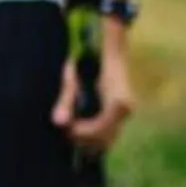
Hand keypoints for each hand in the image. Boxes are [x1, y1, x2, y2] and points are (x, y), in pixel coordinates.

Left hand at [55, 39, 134, 154]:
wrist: (109, 48)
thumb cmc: (89, 58)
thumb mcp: (73, 77)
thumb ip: (66, 100)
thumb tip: (58, 123)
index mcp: (118, 102)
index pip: (98, 129)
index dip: (79, 133)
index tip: (64, 128)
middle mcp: (126, 109)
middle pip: (104, 138)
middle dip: (82, 138)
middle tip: (65, 130)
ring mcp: (127, 111)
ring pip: (108, 138)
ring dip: (88, 139)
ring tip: (70, 129)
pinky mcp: (123, 112)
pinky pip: (110, 131)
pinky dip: (94, 133)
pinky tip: (80, 127)